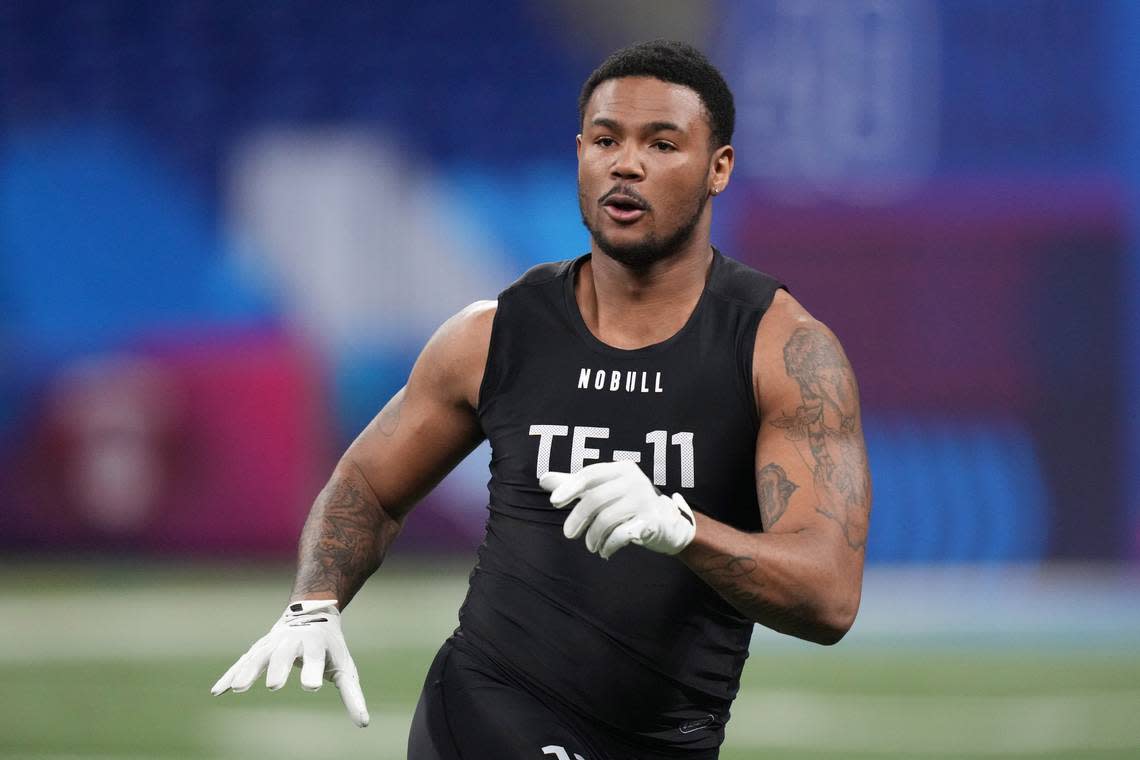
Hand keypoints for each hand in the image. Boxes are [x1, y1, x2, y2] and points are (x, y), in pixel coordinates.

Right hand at [210, 599, 369, 727]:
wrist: (313, 613)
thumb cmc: (330, 648)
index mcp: (317, 643)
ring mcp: (273, 643)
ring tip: (240, 689)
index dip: (312, 670)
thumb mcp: (344, 667)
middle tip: (275, 685)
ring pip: (259, 655)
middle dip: (279, 667)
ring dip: (249, 670)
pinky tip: (218, 691)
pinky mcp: (259, 649)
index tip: (311, 687)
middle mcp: (293, 640)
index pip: (315, 656)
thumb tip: (364, 724)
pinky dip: (231, 675)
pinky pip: (242, 662)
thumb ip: (352, 696)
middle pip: (285, 653)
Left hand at [540, 461, 695, 559]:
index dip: (570, 487)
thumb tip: (543, 480)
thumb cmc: (627, 504)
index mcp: (622, 469)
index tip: (554, 501)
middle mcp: (635, 481)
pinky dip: (608, 545)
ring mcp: (644, 501)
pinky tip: (604, 551)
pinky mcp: (651, 522)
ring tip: (590, 545)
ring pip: (607, 518)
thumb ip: (575, 485)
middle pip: (596, 498)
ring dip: (593, 536)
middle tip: (569, 534)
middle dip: (578, 518)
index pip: (591, 474)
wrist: (666, 523)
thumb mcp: (603, 491)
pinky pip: (621, 534)